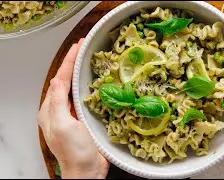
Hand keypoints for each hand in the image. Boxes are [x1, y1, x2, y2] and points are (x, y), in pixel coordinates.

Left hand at [37, 39, 108, 177]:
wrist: (87, 171)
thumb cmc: (75, 152)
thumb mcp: (63, 125)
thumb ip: (58, 102)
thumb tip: (57, 79)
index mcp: (51, 110)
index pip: (59, 80)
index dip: (68, 61)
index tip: (77, 47)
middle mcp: (60, 110)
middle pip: (65, 81)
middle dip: (73, 64)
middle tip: (83, 49)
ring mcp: (72, 114)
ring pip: (75, 88)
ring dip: (81, 73)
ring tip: (89, 59)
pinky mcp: (84, 119)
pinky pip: (84, 98)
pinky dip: (89, 86)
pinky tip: (96, 81)